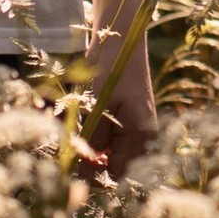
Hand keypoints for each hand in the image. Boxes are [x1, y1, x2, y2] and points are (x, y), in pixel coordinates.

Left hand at [76, 52, 156, 187]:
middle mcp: (145, 137)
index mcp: (140, 136)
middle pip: (118, 167)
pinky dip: (101, 139)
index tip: (74, 163)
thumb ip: (94, 140)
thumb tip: (85, 170)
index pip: (117, 173)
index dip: (94, 174)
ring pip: (115, 155)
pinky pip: (116, 142)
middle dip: (95, 163)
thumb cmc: (111, 72)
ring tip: (83, 129)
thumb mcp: (98, 108)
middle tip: (75, 147)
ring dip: (96, 150)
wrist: (122, 43)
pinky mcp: (133, 122)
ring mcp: (141, 130)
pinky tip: (92, 123)